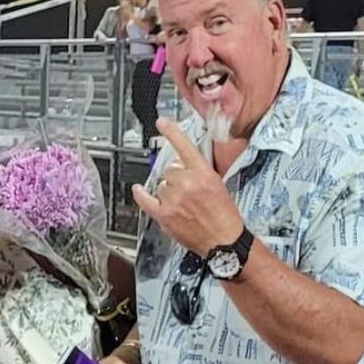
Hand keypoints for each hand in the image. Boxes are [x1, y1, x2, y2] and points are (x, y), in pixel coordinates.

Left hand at [131, 118, 244, 256]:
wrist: (223, 240)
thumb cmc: (224, 215)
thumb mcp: (218, 185)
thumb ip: (198, 173)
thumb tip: (181, 166)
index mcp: (204, 174)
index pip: (184, 148)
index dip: (172, 133)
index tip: (162, 123)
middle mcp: (187, 183)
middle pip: (170, 170)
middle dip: (177, 178)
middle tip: (188, 191)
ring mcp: (173, 199)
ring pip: (161, 184)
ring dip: (168, 191)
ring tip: (182, 204)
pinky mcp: (164, 214)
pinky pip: (145, 199)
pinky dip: (141, 194)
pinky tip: (139, 190)